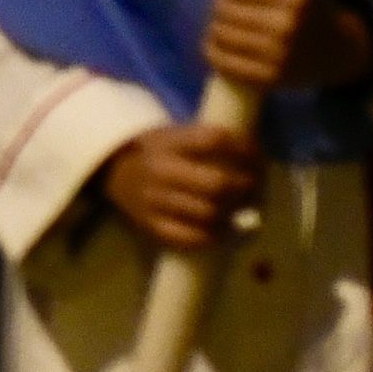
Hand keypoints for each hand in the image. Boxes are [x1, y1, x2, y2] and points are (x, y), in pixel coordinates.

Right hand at [98, 119, 263, 256]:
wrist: (112, 171)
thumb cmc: (156, 151)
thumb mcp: (176, 134)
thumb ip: (210, 142)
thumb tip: (259, 159)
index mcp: (168, 141)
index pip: (215, 140)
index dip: (245, 149)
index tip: (260, 157)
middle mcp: (160, 170)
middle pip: (216, 183)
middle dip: (245, 187)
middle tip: (254, 188)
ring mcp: (154, 200)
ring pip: (208, 213)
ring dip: (233, 213)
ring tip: (241, 208)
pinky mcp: (151, 225)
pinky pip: (191, 237)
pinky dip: (213, 235)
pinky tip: (220, 227)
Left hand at [202, 0, 372, 95]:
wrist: (340, 51)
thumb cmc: (313, 8)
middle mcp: (288, 24)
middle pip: (227, 9)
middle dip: (220, 4)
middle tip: (223, 5)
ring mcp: (279, 54)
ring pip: (222, 35)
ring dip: (214, 27)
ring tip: (218, 24)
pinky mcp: (270, 79)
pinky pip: (227, 64)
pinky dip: (214, 54)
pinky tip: (214, 46)